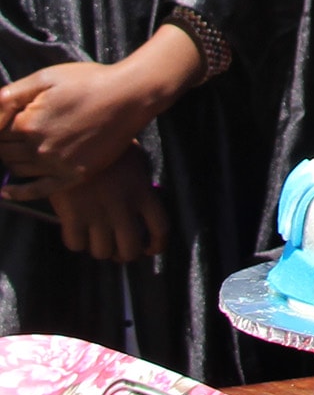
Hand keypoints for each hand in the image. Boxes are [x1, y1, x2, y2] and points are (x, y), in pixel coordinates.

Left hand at [0, 30, 202, 186]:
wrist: (130, 96)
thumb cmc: (89, 81)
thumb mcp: (47, 77)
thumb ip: (10, 95)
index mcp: (26, 124)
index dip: (3, 126)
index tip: (12, 120)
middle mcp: (37, 148)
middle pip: (5, 152)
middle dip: (5, 144)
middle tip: (16, 135)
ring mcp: (56, 164)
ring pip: (18, 169)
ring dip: (12, 161)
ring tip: (19, 151)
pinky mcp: (74, 174)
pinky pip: (39, 190)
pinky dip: (19, 193)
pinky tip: (6, 192)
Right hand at [44, 150, 167, 263]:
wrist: (75, 139)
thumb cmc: (107, 147)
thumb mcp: (135, 162)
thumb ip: (141, 185)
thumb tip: (143, 206)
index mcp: (143, 192)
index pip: (160, 228)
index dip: (157, 245)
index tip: (150, 250)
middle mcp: (123, 207)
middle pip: (131, 249)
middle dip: (125, 255)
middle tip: (118, 251)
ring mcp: (97, 213)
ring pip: (103, 252)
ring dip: (100, 250)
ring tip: (97, 241)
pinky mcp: (72, 215)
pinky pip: (76, 244)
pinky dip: (76, 242)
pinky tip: (76, 233)